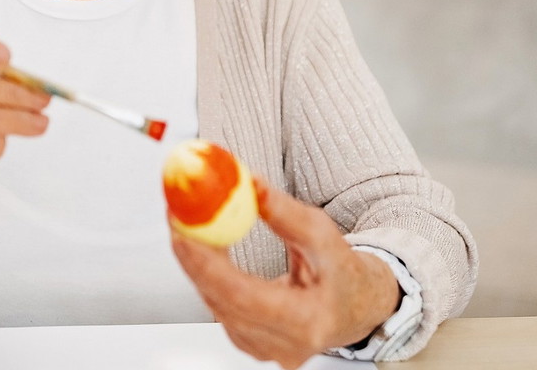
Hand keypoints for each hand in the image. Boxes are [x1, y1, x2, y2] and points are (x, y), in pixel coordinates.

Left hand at [171, 178, 401, 368]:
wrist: (358, 306)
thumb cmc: (344, 272)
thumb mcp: (324, 236)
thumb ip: (286, 214)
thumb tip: (250, 185)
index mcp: (309, 321)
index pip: (244, 297)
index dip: (208, 266)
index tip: (184, 234)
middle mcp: (286, 346)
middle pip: (222, 303)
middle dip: (194, 260)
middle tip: (178, 219)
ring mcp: (267, 351)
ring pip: (218, 307)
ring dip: (199, 267)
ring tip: (188, 226)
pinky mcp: (254, 345)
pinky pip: (221, 310)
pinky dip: (209, 279)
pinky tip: (205, 251)